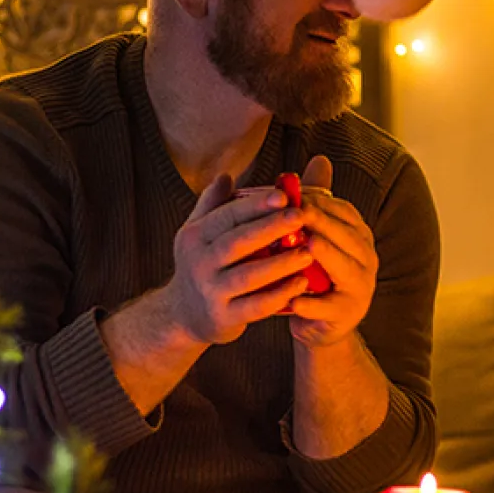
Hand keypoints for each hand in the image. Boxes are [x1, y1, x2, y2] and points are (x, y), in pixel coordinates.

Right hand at [166, 174, 313, 345]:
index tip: (283, 194)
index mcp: (195, 236)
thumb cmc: (203, 263)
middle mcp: (199, 262)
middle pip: (237, 242)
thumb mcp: (200, 233)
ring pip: (248, 276)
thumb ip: (215, 204)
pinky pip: (255, 306)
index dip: (255, 205)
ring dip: (280, 263)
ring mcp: (210, 292)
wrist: (184, 314)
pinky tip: (301, 284)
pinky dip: (279, 295)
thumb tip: (226, 175)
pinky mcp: (223, 318)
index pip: (227, 215)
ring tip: (308, 252)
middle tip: (301, 216)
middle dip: (270, 228)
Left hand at [286, 156, 378, 347]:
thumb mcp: (314, 236)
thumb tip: (319, 158)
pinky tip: (292, 300)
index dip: (318, 201)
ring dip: (326, 256)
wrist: (317, 324)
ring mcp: (361, 288)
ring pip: (345, 268)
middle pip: (347, 236)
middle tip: (295, 211)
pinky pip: (330, 307)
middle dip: (321, 222)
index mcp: (359, 236)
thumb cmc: (311, 274)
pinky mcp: (347, 315)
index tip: (290, 193)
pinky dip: (312, 304)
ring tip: (305, 246)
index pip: (343, 211)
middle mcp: (367, 259)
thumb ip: (316, 201)